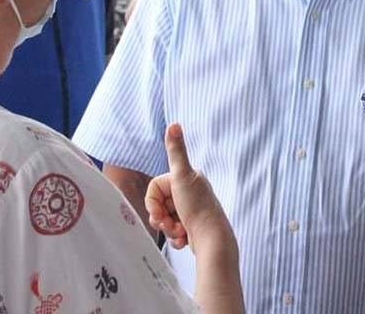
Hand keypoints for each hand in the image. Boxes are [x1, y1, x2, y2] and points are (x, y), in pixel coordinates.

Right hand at [145, 124, 232, 252]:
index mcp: (187, 177)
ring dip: (168, 228)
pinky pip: (173, 232)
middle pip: (158, 204)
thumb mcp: (183, 176)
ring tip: (180, 231)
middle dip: (161, 217)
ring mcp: (190, 210)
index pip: (155, 188)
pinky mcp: (191, 227)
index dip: (153, 203)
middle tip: (170, 223)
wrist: (211, 240)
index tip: (160, 212)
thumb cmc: (198, 208)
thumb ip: (176, 151)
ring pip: (164, 218)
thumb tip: (174, 123)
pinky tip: (185, 238)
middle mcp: (189, 191)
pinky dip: (175, 237)